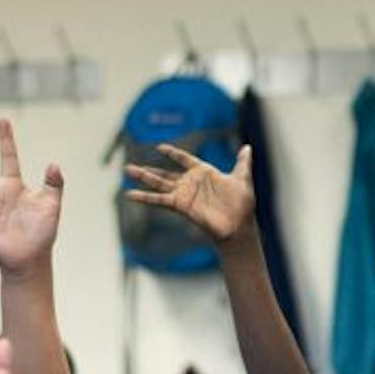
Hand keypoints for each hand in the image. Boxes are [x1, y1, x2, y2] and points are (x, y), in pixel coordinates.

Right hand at [124, 142, 257, 244]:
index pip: (184, 159)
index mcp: (204, 173)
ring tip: (127, 170)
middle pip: (165, 174)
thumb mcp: (242, 178)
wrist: (239, 225)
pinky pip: (159, 199)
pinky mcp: (180, 205)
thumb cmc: (242, 205)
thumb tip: (247, 148)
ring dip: (143, 177)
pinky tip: (130, 194)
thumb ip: (242, 162)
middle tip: (130, 167)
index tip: (160, 147)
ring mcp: (184, 194)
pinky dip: (145, 196)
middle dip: (149, 170)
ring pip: (158, 183)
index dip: (173, 154)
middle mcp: (190, 183)